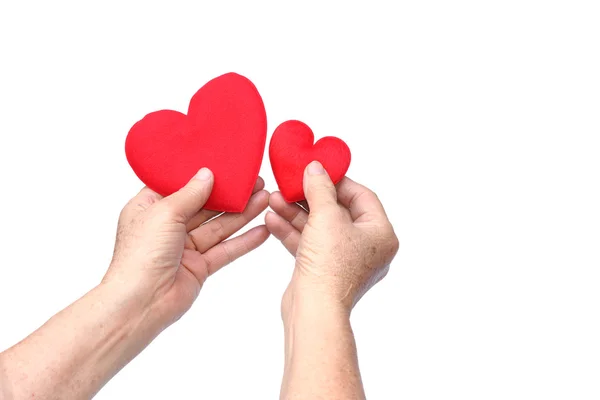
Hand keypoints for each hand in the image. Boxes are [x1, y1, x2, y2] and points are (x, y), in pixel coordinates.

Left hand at [103, 168, 269, 325]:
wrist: (139, 303)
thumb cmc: (140, 255)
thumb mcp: (164, 212)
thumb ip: (190, 193)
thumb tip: (206, 174)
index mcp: (150, 208)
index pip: (179, 185)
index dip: (203, 175)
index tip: (226, 164)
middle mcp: (167, 226)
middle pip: (205, 205)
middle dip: (231, 195)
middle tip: (256, 182)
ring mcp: (184, 248)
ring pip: (219, 226)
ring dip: (243, 214)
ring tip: (266, 199)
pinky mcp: (199, 267)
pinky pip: (225, 251)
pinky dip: (244, 241)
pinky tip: (262, 231)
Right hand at [265, 161, 398, 313]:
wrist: (314, 311)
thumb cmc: (331, 268)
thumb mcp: (326, 217)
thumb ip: (320, 188)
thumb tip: (316, 168)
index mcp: (380, 234)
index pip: (362, 197)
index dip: (338, 181)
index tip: (319, 171)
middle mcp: (367, 248)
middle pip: (338, 212)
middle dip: (310, 198)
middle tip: (292, 184)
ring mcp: (344, 260)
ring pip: (320, 228)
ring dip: (296, 213)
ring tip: (275, 199)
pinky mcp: (324, 270)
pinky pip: (310, 244)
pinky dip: (293, 232)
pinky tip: (273, 219)